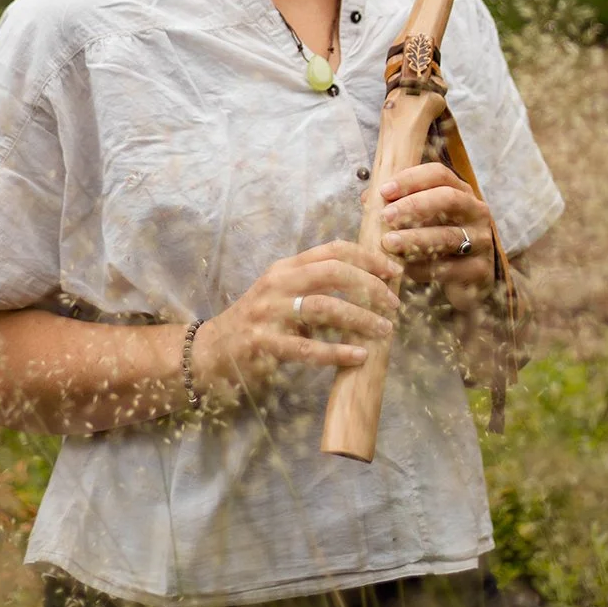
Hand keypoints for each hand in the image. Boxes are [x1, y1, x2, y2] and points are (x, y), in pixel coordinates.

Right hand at [193, 240, 402, 401]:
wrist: (214, 349)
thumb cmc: (260, 322)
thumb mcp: (284, 293)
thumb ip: (316, 285)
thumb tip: (369, 284)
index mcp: (287, 266)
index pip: (334, 250)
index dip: (368, 257)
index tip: (394, 272)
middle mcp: (278, 282)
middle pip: (333, 272)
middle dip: (370, 286)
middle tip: (394, 304)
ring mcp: (270, 312)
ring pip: (324, 307)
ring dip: (361, 318)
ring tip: (385, 331)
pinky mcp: (264, 343)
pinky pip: (307, 347)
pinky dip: (337, 352)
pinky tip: (359, 356)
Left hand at [377, 162, 493, 312]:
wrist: (467, 279)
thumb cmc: (437, 240)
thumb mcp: (420, 219)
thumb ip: (397, 205)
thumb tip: (368, 198)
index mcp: (460, 191)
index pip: (439, 174)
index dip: (411, 179)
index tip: (385, 191)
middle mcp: (475, 211)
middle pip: (448, 199)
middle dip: (414, 205)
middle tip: (386, 216)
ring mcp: (481, 240)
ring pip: (447, 236)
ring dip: (415, 239)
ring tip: (388, 243)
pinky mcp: (480, 269)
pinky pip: (449, 268)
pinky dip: (423, 269)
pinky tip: (404, 270)